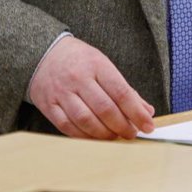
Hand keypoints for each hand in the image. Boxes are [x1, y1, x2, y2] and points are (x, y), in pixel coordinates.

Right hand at [28, 37, 154, 138]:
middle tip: (131, 134)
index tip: (148, 125)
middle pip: (104, 109)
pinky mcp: (49, 105)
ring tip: (115, 137)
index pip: (121, 92)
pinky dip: (84, 137)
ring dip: (104, 134)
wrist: (43, 53)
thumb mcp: (103, 65)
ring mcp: (61, 92)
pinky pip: (68, 127)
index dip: (137, 113)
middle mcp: (78, 78)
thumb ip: (125, 89)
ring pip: (86, 120)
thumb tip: (146, 111)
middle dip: (122, 126)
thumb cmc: (79, 60)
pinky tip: (95, 139)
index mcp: (96, 64)